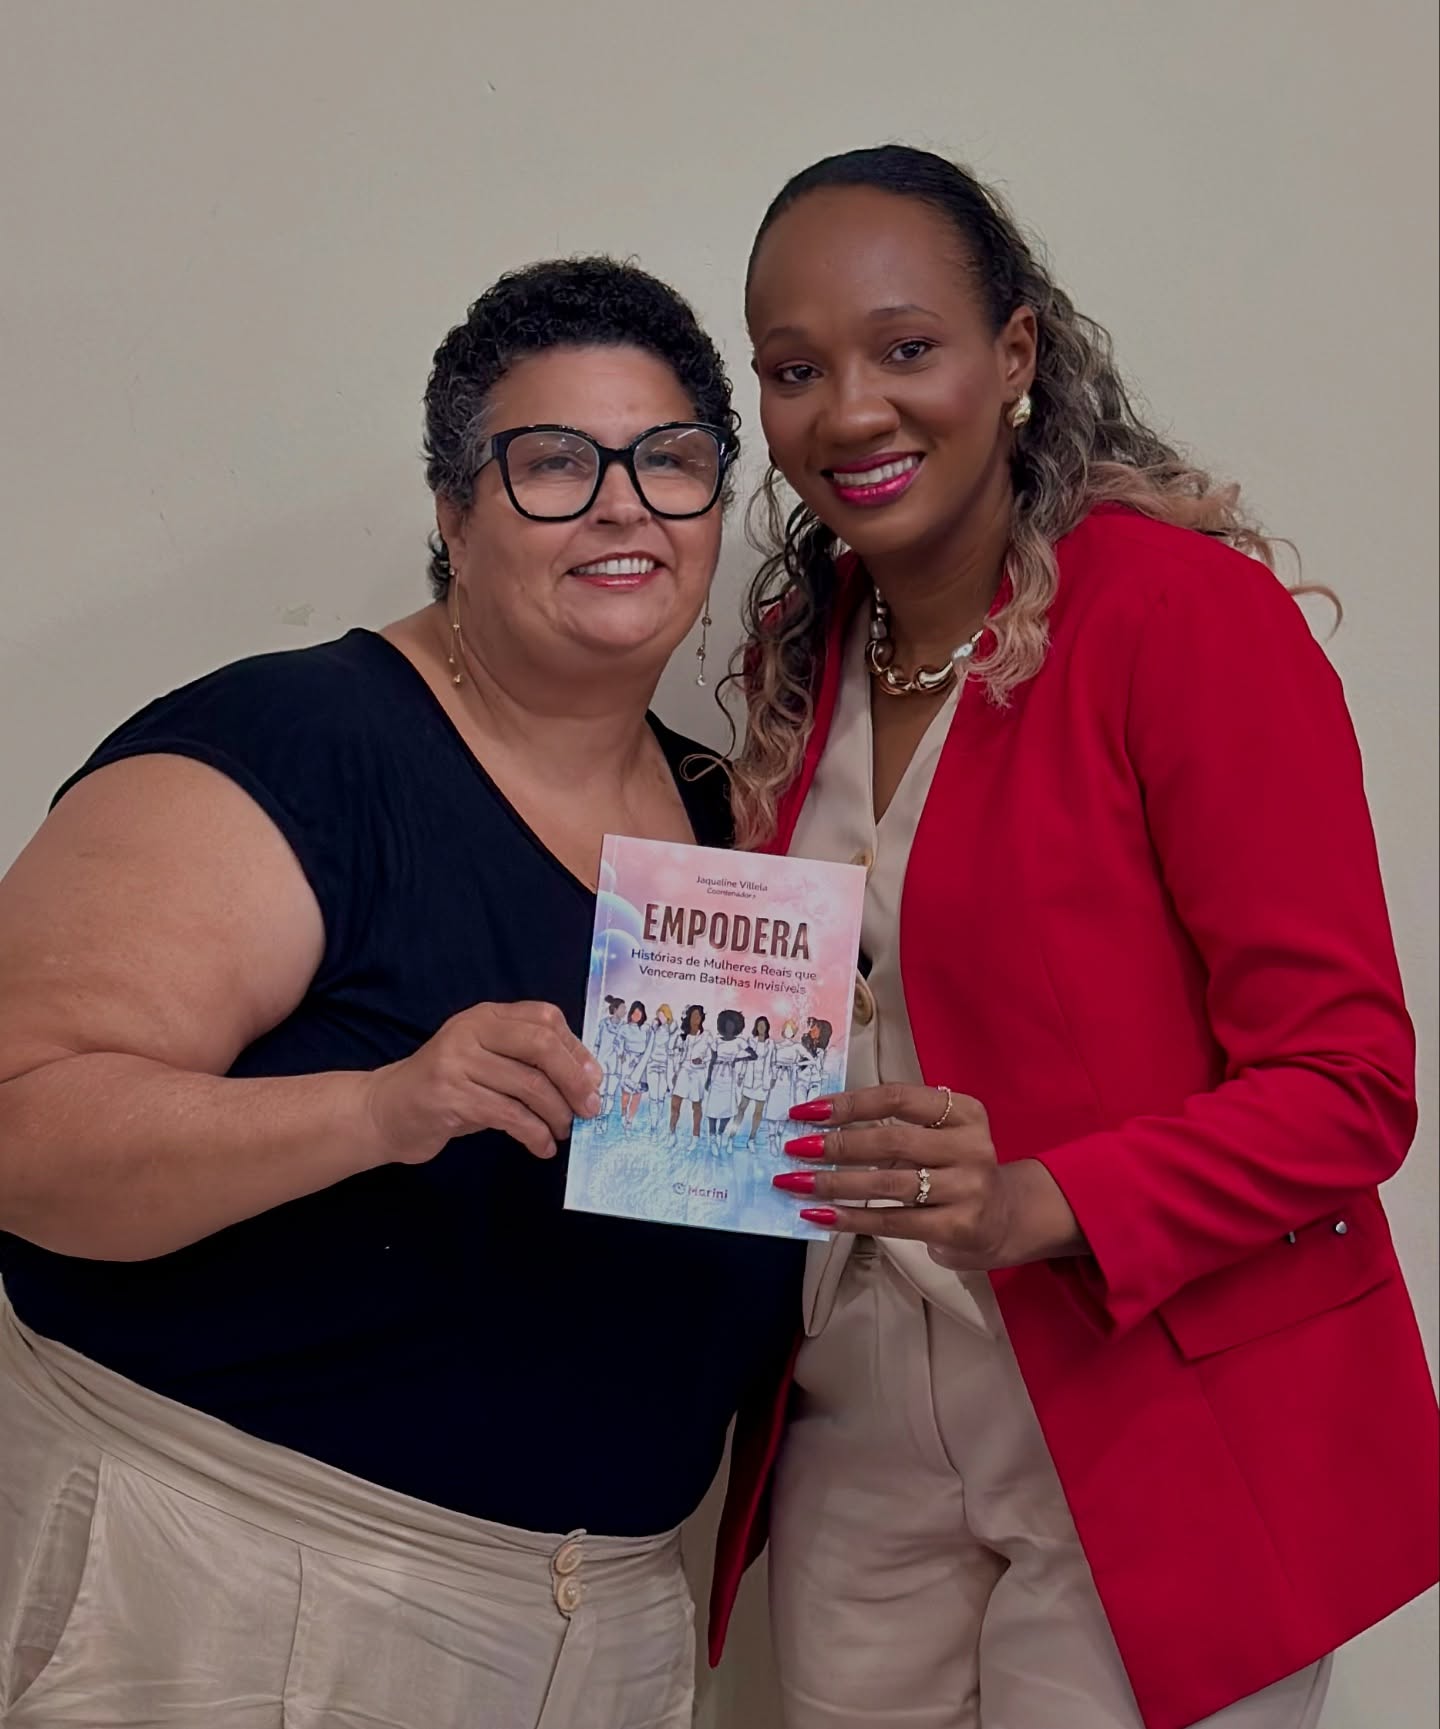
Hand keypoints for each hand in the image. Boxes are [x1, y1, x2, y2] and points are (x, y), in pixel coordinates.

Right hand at [364, 1001, 602, 1164]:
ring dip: (556, 1114)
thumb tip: (586, 1080)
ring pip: (528, 1085)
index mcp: (486, 1016)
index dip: (576, 1049)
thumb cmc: (449, 1088)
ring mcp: (457, 1062)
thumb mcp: (487, 1062)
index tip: (595, 1079)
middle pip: (541, 1046)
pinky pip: (508, 1115)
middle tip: (591, 1108)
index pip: (545, 1019)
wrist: (386, 1111)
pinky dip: (533, 1134)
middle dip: (574, 1080)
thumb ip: (526, 1061)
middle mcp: (471, 1031)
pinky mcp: (448, 1096)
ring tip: (563, 1132)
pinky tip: (542, 1147)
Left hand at [775, 1083, 1084, 1269]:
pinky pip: (893, 1222)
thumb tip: (820, 1125)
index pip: (897, 1098)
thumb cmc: (956, 1170)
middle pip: (891, 1141)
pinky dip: (852, 1218)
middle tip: (793, 1149)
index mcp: (963, 1111)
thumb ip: (896, 1126)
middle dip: (836, 1145)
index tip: (806, 1111)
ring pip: (889, 1184)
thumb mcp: (940, 1136)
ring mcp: (968, 1188)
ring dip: (835, 1183)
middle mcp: (970, 1145)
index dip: (849, 1103)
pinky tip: (820, 1215)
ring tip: (796, 1183)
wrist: (1005, 1220)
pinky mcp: (959, 1227)